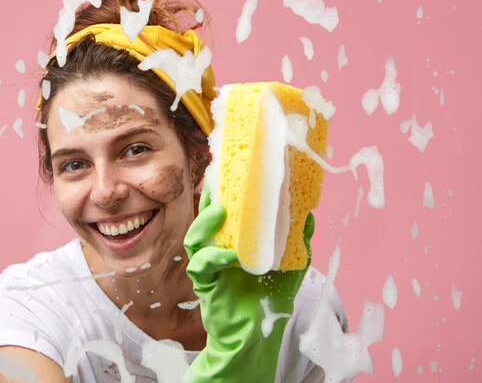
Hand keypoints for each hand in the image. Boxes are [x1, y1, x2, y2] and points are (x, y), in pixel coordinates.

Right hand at [184, 181, 312, 382]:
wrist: (257, 336)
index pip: (225, 212)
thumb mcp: (290, 267)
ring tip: (221, 211)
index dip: (225, 190)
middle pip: (205, 218)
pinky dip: (214, 259)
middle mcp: (217, 249)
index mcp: (233, 241)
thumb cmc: (268, 299)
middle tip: (219, 179)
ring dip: (205, 222)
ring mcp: (208, 267)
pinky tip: (231, 256)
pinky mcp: (205, 285)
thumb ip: (297, 242)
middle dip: (210, 198)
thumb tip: (309, 216)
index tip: (232, 169)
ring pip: (195, 238)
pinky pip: (201, 267)